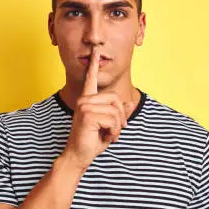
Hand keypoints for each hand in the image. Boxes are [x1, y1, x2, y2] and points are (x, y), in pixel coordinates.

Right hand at [62, 47, 133, 170]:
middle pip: (116, 99)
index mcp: (87, 100)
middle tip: (116, 131)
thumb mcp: (110, 127)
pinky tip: (106, 137)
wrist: (79, 156)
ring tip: (109, 135)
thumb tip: (129, 103)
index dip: (94, 66)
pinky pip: (112, 120)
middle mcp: (84, 100)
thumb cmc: (92, 142)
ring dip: (117, 127)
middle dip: (121, 117)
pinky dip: (114, 131)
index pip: (91, 79)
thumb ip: (119, 114)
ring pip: (116, 110)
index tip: (96, 51)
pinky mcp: (87, 115)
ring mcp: (84, 106)